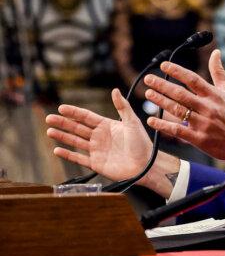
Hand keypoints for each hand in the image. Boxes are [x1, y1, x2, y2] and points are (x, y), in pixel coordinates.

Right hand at [46, 88, 176, 195]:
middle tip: (48, 118)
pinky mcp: (96, 163)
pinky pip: (78, 158)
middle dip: (63, 123)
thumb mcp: (132, 122)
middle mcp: (100, 137)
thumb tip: (115, 90)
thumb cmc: (142, 143)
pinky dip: (68, 154)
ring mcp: (97, 150)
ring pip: (75, 141)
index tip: (61, 108)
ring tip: (49, 131)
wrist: (146, 165)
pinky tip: (56, 150)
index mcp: (107, 125)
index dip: (74, 112)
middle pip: (77, 128)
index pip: (86, 117)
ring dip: (62, 136)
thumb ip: (123, 107)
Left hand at [143, 49, 224, 165]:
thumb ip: (219, 72)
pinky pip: (177, 130)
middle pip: (181, 93)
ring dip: (161, 101)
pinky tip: (152, 120)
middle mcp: (208, 107)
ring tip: (148, 94)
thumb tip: (216, 53)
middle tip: (149, 79)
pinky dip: (163, 125)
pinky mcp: (199, 138)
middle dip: (163, 85)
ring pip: (177, 110)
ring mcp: (203, 123)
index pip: (193, 79)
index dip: (177, 71)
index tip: (164, 65)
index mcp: (215, 95)